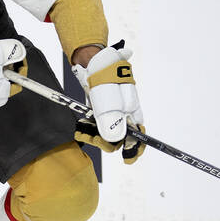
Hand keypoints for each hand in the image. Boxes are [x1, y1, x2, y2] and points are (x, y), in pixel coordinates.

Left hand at [72, 43, 144, 163]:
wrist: (93, 62)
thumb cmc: (106, 79)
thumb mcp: (109, 103)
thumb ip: (112, 123)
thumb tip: (114, 141)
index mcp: (132, 112)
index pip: (138, 136)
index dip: (134, 148)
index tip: (128, 158)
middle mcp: (124, 114)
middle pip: (120, 138)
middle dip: (107, 143)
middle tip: (91, 138)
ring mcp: (112, 111)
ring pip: (107, 133)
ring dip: (94, 136)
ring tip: (81, 132)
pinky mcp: (101, 110)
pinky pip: (97, 125)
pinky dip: (88, 128)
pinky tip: (80, 128)